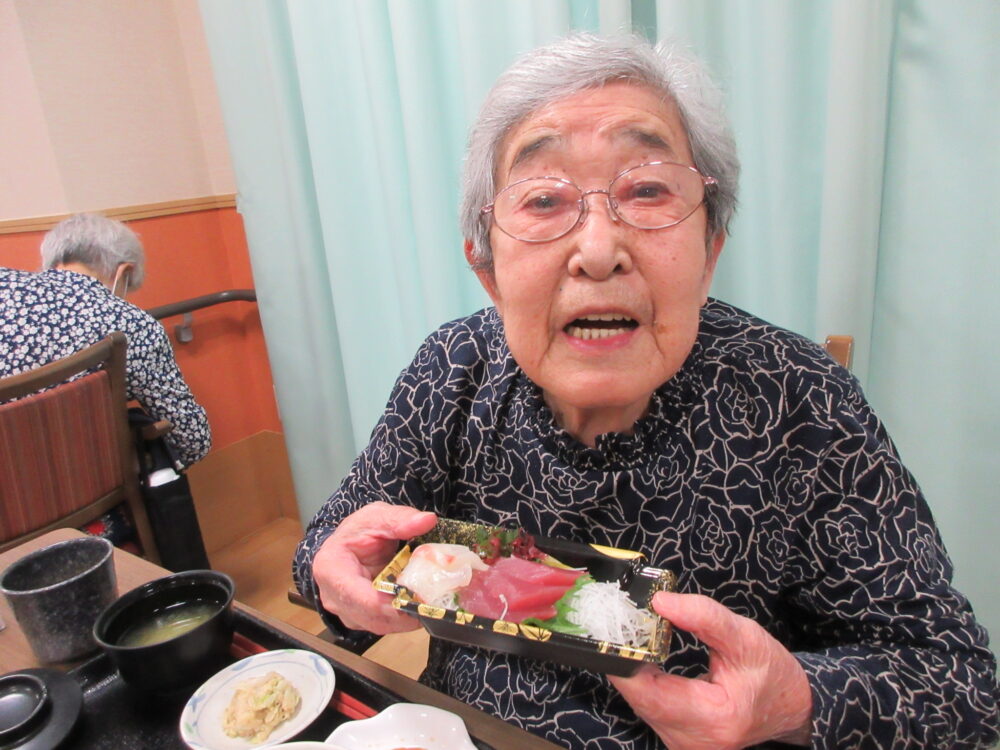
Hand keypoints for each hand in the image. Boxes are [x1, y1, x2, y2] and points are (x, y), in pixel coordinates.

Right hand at [312, 502, 436, 633]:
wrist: (348, 544)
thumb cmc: (358, 532)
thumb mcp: (377, 517)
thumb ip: (399, 519)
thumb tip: (426, 520)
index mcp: (331, 570)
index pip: (359, 597)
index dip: (391, 604)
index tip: (420, 598)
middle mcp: (334, 598)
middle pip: (373, 617)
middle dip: (406, 613)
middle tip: (435, 604)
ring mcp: (347, 612)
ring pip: (381, 625)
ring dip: (408, 619)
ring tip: (433, 605)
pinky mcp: (361, 619)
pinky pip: (385, 625)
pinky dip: (405, 618)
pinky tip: (422, 605)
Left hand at [609, 592, 812, 749]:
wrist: (792, 707)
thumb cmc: (772, 675)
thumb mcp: (745, 636)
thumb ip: (703, 616)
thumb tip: (660, 601)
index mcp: (712, 719)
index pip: (646, 692)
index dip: (626, 660)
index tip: (620, 628)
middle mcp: (692, 741)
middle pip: (638, 697)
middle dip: (628, 660)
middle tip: (627, 625)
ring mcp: (683, 745)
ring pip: (640, 703)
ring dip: (635, 671)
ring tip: (640, 639)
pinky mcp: (678, 738)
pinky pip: (649, 708)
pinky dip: (646, 683)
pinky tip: (648, 661)